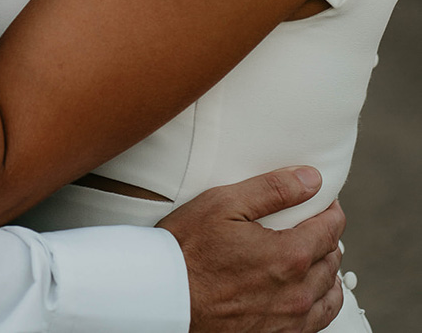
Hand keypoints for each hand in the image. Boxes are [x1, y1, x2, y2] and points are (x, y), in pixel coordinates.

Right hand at [159, 167, 343, 332]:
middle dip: (328, 236)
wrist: (166, 298)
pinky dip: (321, 301)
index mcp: (289, 256)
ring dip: (328, 270)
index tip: (324, 201)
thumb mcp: (224, 204)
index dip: (331, 210)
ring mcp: (289, 320)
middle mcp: (297, 293)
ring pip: (330, 293)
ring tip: (315, 255)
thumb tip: (311, 179)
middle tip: (315, 222)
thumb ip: (273, 189)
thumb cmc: (187, 250)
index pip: (331, 229)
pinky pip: (318, 321)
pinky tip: (309, 290)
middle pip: (332, 259)